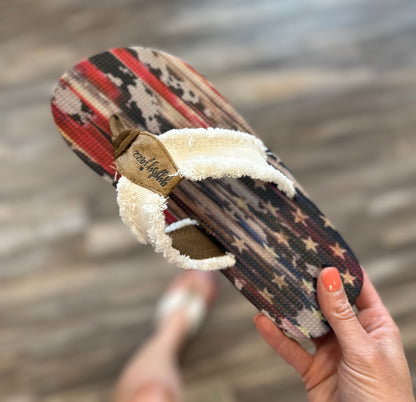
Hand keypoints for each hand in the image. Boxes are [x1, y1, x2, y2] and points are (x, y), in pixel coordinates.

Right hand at [254, 267, 414, 400]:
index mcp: (374, 325)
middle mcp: (352, 334)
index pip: (358, 288)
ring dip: (289, 309)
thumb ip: (342, 315)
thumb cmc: (383, 399)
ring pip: (306, 323)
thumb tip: (329, 275)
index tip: (321, 248)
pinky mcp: (314, 369)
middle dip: (309, 285)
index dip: (341, 269)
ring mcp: (332, 351)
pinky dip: (276, 336)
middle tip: (290, 264)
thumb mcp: (364, 351)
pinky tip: (263, 322)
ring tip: (271, 289)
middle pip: (327, 302)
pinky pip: (292, 348)